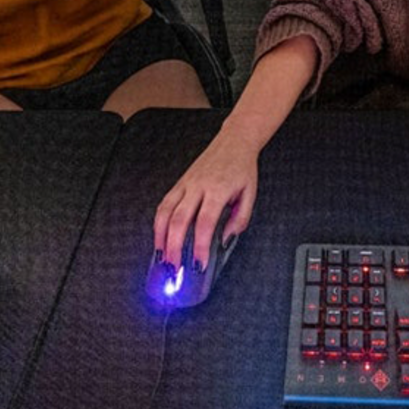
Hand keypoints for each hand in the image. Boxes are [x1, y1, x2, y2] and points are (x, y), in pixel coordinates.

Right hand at [153, 132, 259, 270]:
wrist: (234, 141)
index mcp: (218, 190)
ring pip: (165, 212)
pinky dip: (158, 223)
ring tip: (161, 257)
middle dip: (174, 247)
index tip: (199, 264)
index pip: (205, 223)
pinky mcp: (179, 182)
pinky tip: (159, 237)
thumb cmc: (242, 167)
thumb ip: (239, 219)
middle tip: (174, 268)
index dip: (199, 246)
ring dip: (160, 237)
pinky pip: (164, 204)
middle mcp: (198, 186)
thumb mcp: (250, 194)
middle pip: (179, 220)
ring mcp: (186, 183)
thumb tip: (225, 239)